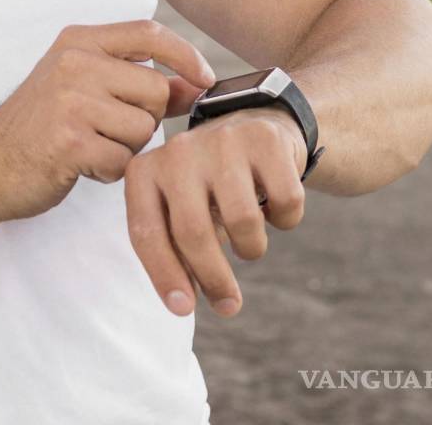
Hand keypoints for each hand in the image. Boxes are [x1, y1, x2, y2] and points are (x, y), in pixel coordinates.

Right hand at [0, 20, 216, 221]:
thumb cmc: (41, 126)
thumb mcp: (83, 88)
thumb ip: (137, 83)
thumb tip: (194, 85)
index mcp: (78, 41)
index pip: (148, 32)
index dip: (185, 54)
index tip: (203, 78)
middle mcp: (74, 62)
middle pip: (154, 90)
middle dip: (144, 120)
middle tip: (108, 131)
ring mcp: (69, 100)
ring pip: (142, 128)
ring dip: (125, 149)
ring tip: (90, 147)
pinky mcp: (69, 141)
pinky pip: (122, 161)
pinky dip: (108, 172)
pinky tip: (81, 166)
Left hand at [123, 106, 307, 317]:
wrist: (254, 122)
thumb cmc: (208, 182)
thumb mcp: (179, 207)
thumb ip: (174, 248)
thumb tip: (182, 301)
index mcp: (146, 170)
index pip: (146, 231)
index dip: (163, 275)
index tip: (182, 309)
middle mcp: (177, 150)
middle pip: (193, 232)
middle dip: (214, 279)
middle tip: (228, 305)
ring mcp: (222, 141)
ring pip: (243, 221)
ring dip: (253, 247)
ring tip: (249, 237)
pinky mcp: (264, 139)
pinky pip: (285, 204)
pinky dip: (285, 219)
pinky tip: (274, 204)